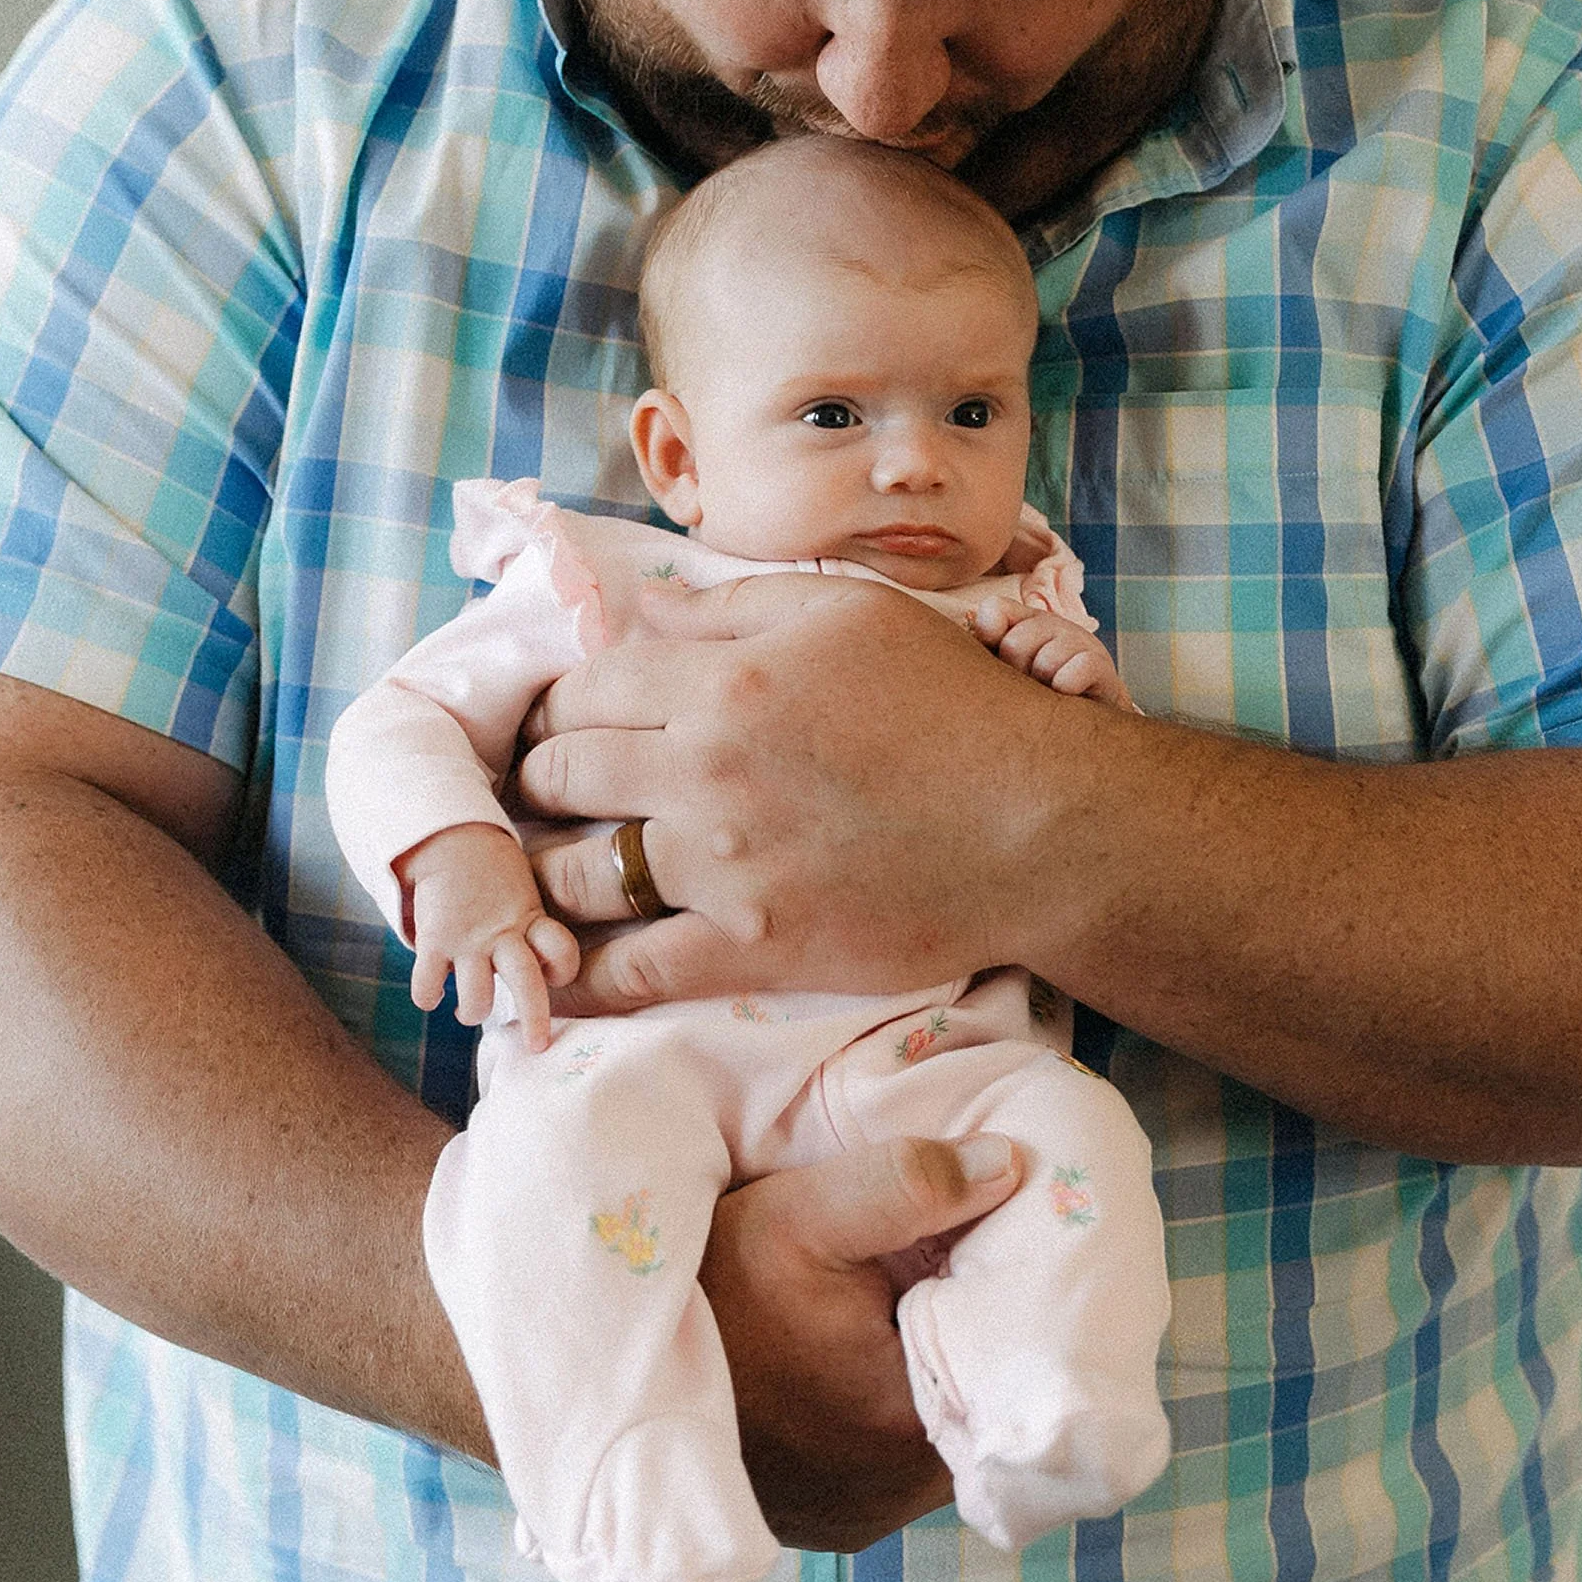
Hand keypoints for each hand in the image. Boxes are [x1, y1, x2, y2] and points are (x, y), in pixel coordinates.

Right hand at [394, 823, 580, 1051]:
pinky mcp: (434, 940)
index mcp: (529, 921)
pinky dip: (428, 997)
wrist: (451, 839)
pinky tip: (432, 994)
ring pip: (477, 996)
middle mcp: (503, 934)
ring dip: (474, 1011)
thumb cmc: (493, 878)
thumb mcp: (523, 896)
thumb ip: (530, 932)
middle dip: (534, 1019)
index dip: (561, 967)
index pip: (561, 951)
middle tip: (537, 1045)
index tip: (553, 974)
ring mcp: (467, 939)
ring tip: (469, 1010)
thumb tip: (536, 978)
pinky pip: (429, 985)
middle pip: (527, 983)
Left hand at [507, 572, 1110, 1013]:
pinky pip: (633, 969)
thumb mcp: (851, 613)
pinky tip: (555, 975)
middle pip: (560, 773)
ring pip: (578, 873)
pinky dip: (582, 976)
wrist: (1043, 823)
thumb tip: (645, 608)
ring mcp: (724, 865)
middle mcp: (707, 767)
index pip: (584, 689)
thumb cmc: (957, 705)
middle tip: (542, 792)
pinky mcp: (753, 946)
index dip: (558, 706)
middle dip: (538, 780)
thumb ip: (734, 606)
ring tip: (543, 872)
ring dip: (545, 872)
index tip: (558, 724)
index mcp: (725, 677)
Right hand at [699, 1129, 1019, 1547]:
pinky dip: (891, 1408)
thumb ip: (909, 1184)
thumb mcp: (800, 1216)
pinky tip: (862, 1357)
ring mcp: (867, 1516)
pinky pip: (896, 1459)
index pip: (1014, 1353)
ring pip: (941, 1430)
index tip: (998, 1238)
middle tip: (949, 1261)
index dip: (1011, 1289)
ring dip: (927, 1371)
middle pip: (979, 1397)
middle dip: (970, 1331)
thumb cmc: (704, 1296)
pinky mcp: (835, 1521)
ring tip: (900, 1305)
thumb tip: (1010, 1165)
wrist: (603, 1378)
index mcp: (914, 1427)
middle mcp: (902, 1495)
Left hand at [969, 595, 1133, 706]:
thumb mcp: (1009, 670)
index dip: (990, 636)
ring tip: (1049, 695)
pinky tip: (1067, 697)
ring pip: (1044, 662)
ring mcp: (1078, 641)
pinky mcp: (1100, 665)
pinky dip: (1064, 689)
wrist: (1093, 716)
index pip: (994, 610)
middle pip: (1014, 644)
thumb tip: (974, 636)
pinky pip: (1070, 676)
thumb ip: (984, 651)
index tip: (997, 660)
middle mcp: (1051, 624)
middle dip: (1017, 674)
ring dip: (1043, 689)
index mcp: (1024, 622)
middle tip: (1029, 687)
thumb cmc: (1039, 693)